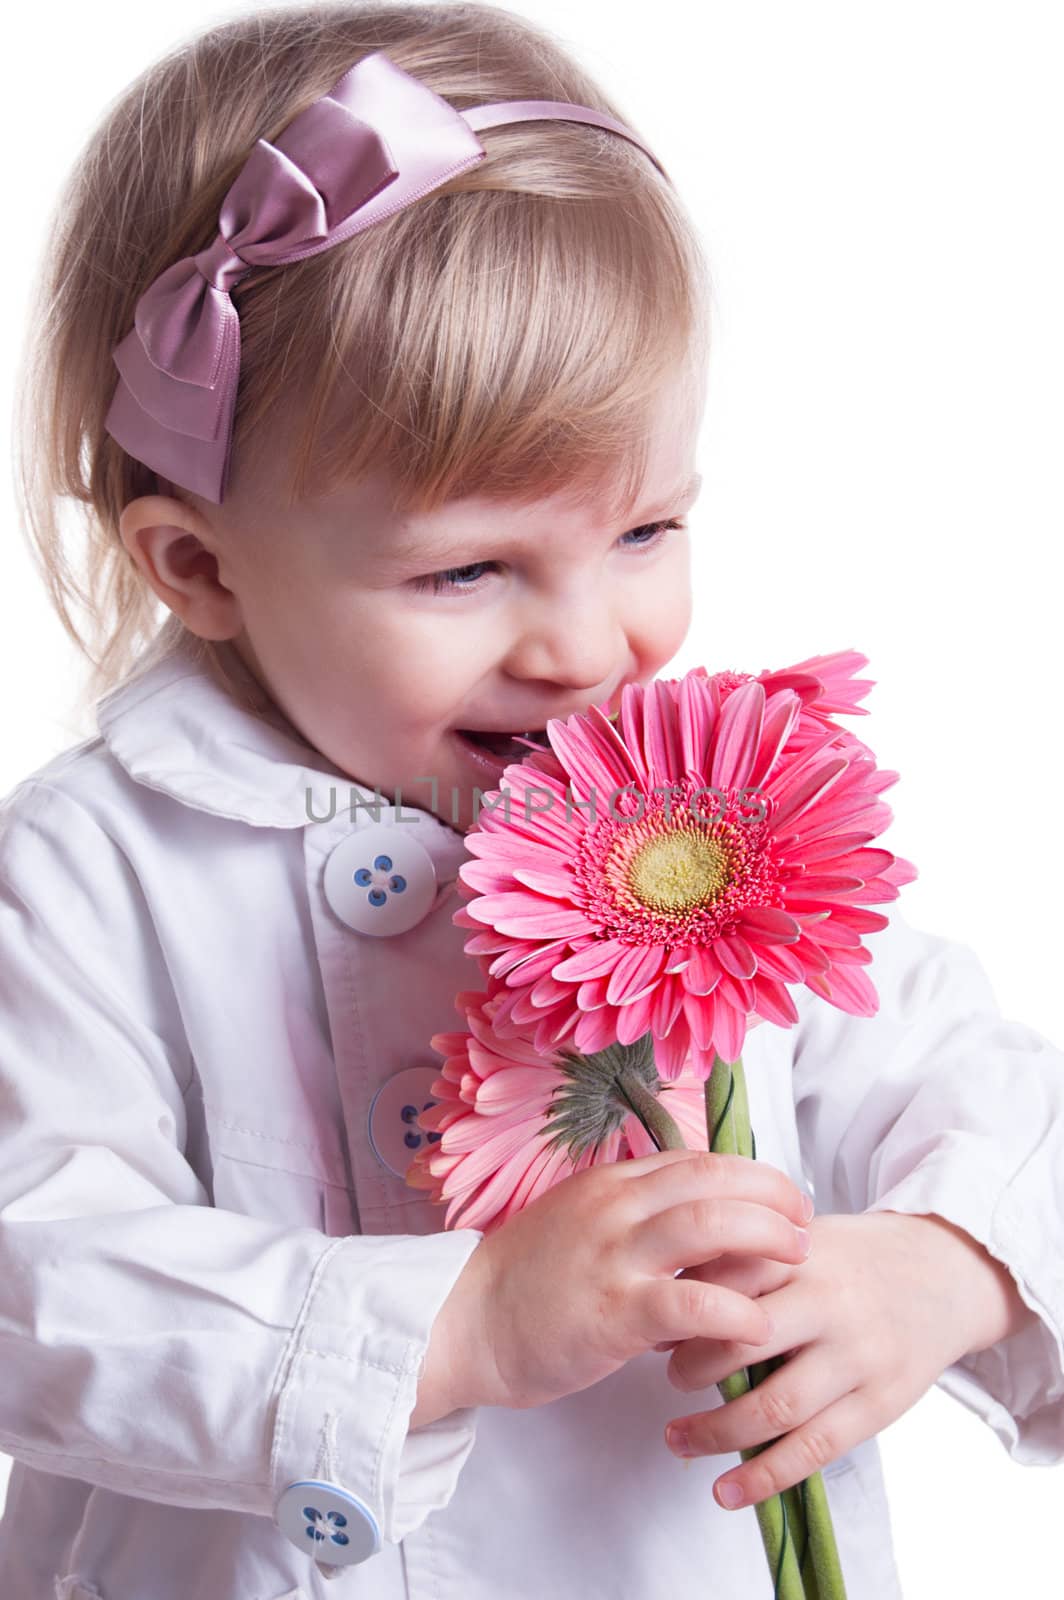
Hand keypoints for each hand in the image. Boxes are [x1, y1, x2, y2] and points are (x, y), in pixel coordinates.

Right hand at [436, 1148, 812, 1414]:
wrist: (463, 1323)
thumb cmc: (525, 1282)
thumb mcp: (579, 1225)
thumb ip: (634, 1219)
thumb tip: (698, 1230)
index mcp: (610, 1184)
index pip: (697, 1160)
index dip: (751, 1174)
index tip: (784, 1197)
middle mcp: (615, 1207)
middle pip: (714, 1179)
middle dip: (772, 1194)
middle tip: (806, 1221)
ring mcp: (614, 1256)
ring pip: (709, 1225)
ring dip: (766, 1236)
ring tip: (799, 1256)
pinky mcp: (613, 1312)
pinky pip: (689, 1300)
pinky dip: (734, 1308)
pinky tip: (758, 1323)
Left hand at [659, 1209, 992, 1511]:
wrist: (945, 1272)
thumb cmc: (851, 1258)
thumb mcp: (798, 1239)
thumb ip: (740, 1262)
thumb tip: (668, 1305)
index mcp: (801, 1254)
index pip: (728, 1276)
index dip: (684, 1303)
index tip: (650, 1319)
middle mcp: (829, 1303)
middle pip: (744, 1340)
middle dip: (692, 1368)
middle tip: (669, 1378)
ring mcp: (857, 1356)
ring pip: (775, 1406)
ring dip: (715, 1431)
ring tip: (677, 1437)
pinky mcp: (878, 1404)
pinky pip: (814, 1448)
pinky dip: (765, 1476)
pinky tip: (726, 1493)